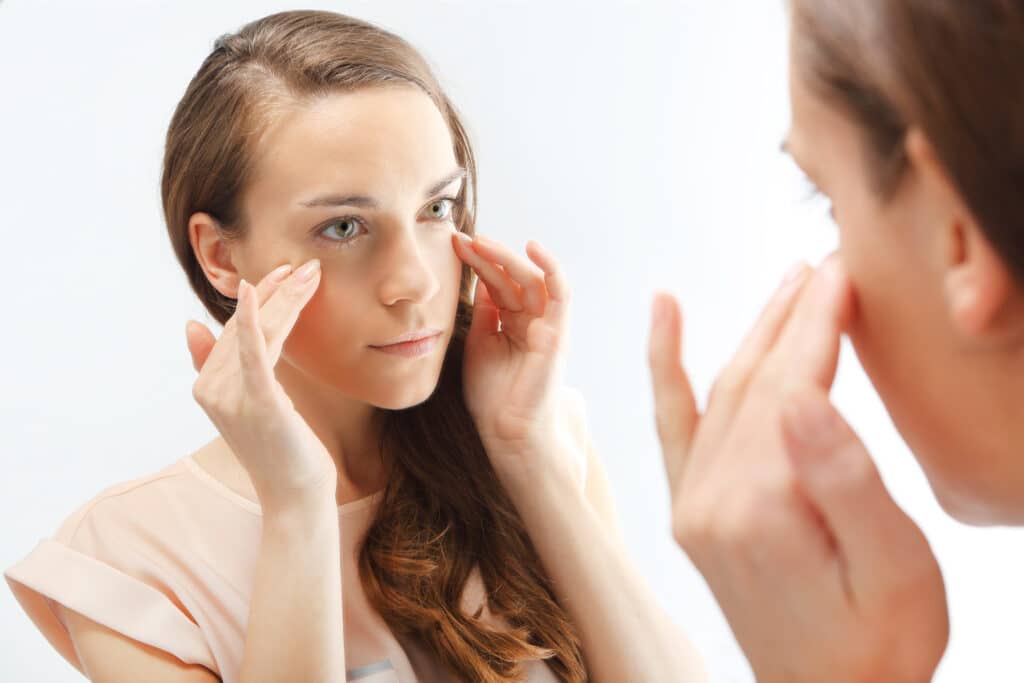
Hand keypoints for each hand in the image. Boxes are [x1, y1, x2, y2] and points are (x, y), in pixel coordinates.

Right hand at [185, 258, 337, 511]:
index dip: (259, 299)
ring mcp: (231, 398)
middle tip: (305, 265)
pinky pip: (252, 353)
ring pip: (258, 333)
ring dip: (283, 298)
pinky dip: (249, 320)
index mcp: (207, 387)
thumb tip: (191, 325)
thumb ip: (218, 367)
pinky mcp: (257, 403)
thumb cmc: (280, 451)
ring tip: (307, 273)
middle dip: (277, 292)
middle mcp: (212, 390)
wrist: (295, 496)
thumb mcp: (249, 406)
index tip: (285, 273)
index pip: (235, 332)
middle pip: (247, 328)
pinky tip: (254, 290)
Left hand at [451, 232, 575, 485]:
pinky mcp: (558, 332)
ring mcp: (547, 325)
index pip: (496, 284)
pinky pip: (560, 293)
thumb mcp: (479, 344)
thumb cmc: (493, 396)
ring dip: (507, 257)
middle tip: (464, 238)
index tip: (453, 244)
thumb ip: (483, 313)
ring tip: (482, 241)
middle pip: (513, 277)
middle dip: (488, 255)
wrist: (507, 432)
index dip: (477, 263)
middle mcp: (533, 321)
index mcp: (513, 324)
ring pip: (532, 279)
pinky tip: (533, 249)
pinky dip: (551, 268)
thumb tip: (478, 279)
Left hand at [647, 255, 948, 681]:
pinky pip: (672, 422)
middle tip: (826, 264)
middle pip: (754, 379)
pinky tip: (663, 311)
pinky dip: (666, 366)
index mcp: (761, 505)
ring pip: (722, 390)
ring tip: (790, 285)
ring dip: (756, 334)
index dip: (818, 322)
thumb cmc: (879, 638)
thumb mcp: (893, 568)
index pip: (790, 384)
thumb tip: (805, 397)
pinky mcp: (690, 508)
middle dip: (792, 315)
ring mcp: (692, 502)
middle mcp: (710, 498)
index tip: (841, 268)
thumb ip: (845, 481)